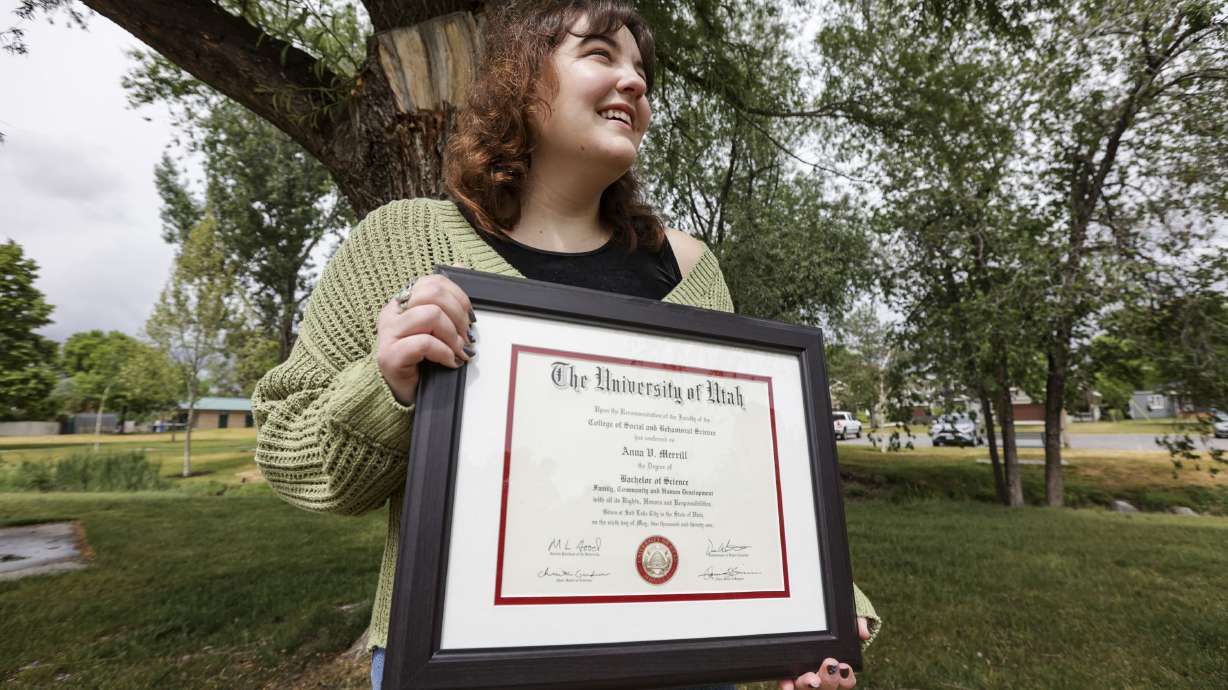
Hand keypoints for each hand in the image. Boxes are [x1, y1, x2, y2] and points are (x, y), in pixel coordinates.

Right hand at [376, 274, 475, 403]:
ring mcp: (388, 334)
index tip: (471, 319)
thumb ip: (447, 300)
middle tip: (467, 337)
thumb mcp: (438, 327)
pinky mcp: (389, 356)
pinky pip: (424, 343)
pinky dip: (443, 352)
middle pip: (432, 293)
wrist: (403, 396)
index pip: (433, 282)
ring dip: (453, 335)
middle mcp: (392, 313)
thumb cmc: (423, 360)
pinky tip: (450, 362)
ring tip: (459, 351)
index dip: (459, 297)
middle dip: (458, 315)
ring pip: (430, 315)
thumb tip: (461, 266)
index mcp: (403, 302)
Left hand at [777, 617, 869, 689]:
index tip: (844, 667)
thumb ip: (856, 625)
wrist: (808, 619)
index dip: (846, 680)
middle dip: (829, 680)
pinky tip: (788, 685)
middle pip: (827, 687)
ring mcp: (806, 677)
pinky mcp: (790, 673)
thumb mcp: (845, 623)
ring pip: (808, 688)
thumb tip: (864, 633)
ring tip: (812, 678)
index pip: (846, 682)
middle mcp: (822, 677)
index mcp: (838, 670)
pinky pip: (789, 683)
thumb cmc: (833, 628)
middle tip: (829, 664)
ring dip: (810, 684)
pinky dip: (788, 685)